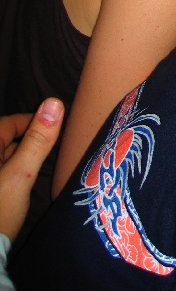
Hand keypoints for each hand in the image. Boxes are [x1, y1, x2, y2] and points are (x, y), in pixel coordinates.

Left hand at [0, 99, 63, 240]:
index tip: (56, 137)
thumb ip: (38, 140)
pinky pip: (2, 171)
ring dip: (20, 161)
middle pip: (9, 138)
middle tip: (46, 160)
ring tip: (34, 175)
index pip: (13, 122)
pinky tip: (19, 188)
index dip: (36, 126)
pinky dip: (11, 175)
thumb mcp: (21, 175)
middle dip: (28, 146)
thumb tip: (55, 102)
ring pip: (6, 156)